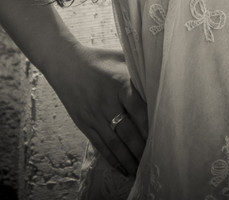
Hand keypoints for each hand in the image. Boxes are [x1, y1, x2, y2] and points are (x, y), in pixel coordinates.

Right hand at [50, 44, 147, 176]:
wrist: (65, 63)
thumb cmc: (98, 59)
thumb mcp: (119, 57)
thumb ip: (138, 66)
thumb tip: (160, 73)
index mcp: (119, 83)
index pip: (139, 109)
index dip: (151, 126)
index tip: (163, 137)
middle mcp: (107, 101)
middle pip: (128, 131)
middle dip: (142, 149)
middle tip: (156, 160)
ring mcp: (94, 114)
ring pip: (114, 143)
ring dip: (129, 159)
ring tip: (142, 170)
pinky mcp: (84, 123)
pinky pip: (100, 145)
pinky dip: (112, 158)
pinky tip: (123, 168)